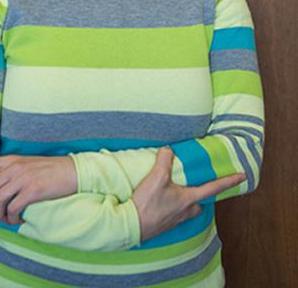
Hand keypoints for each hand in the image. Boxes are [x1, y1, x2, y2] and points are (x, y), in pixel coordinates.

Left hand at [0, 154, 76, 224]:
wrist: (74, 171)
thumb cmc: (51, 170)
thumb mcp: (28, 165)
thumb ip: (11, 172)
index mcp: (12, 159)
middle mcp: (15, 166)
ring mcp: (24, 178)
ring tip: (7, 218)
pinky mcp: (33, 190)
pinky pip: (13, 208)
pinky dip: (12, 218)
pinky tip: (18, 218)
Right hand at [131, 147, 245, 241]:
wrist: (132, 225)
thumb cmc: (148, 203)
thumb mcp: (156, 177)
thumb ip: (164, 160)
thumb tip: (168, 149)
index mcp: (188, 199)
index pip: (212, 188)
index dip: (228, 181)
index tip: (242, 177)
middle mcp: (184, 211)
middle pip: (199, 204)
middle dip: (200, 196)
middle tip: (195, 186)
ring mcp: (174, 220)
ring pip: (186, 210)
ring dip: (184, 201)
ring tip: (175, 192)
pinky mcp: (163, 224)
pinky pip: (173, 214)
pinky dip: (171, 207)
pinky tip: (161, 202)